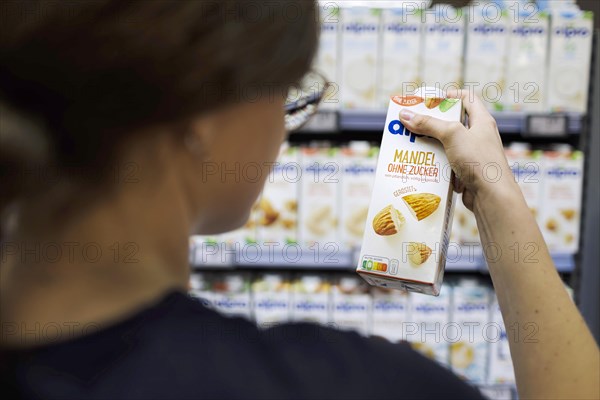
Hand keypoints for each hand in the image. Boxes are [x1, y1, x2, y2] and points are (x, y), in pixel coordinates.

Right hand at [398, 89, 518, 210]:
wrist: (491, 196)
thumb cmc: (480, 160)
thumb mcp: (452, 135)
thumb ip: (429, 124)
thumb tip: (406, 115)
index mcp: (482, 121)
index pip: (467, 99)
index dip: (450, 96)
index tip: (431, 101)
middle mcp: (479, 136)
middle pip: (453, 123)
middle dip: (432, 123)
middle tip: (414, 123)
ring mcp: (473, 155)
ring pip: (447, 145)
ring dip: (431, 145)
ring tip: (413, 143)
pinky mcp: (466, 172)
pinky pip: (447, 164)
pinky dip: (434, 164)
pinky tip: (421, 164)